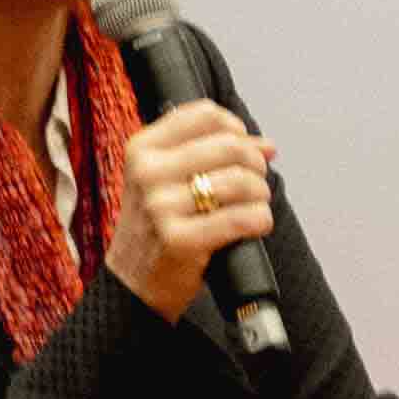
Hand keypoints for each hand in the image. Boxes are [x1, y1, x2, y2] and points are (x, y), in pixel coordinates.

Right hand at [104, 98, 278, 319]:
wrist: (132, 284)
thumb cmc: (154, 229)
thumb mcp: (166, 181)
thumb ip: (212, 155)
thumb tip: (266, 145)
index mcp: (142, 149)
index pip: (204, 114)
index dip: (235, 128)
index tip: (242, 146)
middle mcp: (147, 173)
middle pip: (229, 146)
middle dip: (255, 164)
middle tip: (257, 180)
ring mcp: (160, 207)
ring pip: (239, 182)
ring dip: (261, 193)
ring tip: (256, 204)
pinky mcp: (179, 240)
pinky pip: (240, 219)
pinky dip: (260, 219)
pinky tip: (257, 223)